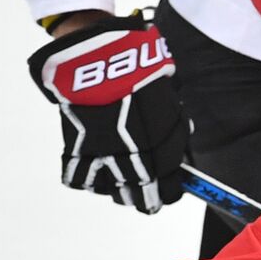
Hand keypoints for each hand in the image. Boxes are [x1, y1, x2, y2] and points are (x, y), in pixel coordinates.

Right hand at [27, 14, 187, 213]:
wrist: (98, 61)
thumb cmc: (138, 74)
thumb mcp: (168, 99)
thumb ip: (175, 125)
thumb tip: (185, 135)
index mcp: (160, 147)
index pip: (170, 187)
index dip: (171, 192)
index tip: (172, 191)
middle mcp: (132, 158)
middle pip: (142, 198)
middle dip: (148, 198)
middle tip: (148, 197)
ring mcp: (102, 157)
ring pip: (112, 192)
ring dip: (119, 190)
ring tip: (123, 182)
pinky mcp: (75, 151)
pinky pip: (80, 179)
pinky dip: (88, 178)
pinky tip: (96, 170)